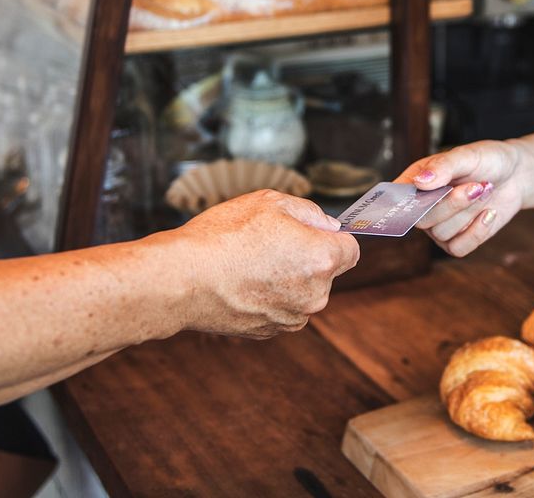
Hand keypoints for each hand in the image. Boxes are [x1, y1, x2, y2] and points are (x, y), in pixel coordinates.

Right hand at [170, 189, 359, 338]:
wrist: (182, 279)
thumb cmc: (223, 237)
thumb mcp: (269, 202)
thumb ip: (308, 212)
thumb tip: (328, 226)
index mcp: (321, 258)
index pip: (351, 248)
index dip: (333, 236)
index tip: (313, 231)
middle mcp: (315, 294)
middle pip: (327, 271)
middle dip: (307, 256)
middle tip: (271, 241)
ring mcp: (292, 317)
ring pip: (303, 291)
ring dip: (288, 277)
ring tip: (251, 261)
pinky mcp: (270, 332)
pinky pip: (282, 307)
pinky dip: (269, 295)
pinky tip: (242, 280)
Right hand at [396, 140, 533, 256]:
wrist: (516, 175)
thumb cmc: (487, 159)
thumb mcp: (468, 155)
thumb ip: (444, 166)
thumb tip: (420, 182)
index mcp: (416, 181)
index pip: (396, 197)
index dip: (399, 203)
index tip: (416, 199)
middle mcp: (424, 206)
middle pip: (420, 220)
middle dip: (450, 204)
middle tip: (473, 186)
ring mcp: (440, 225)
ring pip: (441, 234)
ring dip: (467, 213)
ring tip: (484, 191)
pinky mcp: (459, 239)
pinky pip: (459, 248)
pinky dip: (477, 232)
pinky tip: (489, 213)